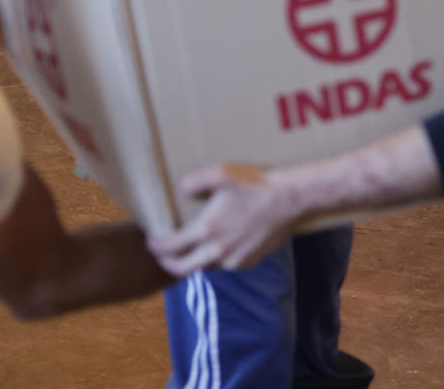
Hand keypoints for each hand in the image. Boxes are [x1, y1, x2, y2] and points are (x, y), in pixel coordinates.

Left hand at [149, 163, 300, 273]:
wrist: (291, 199)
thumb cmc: (256, 184)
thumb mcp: (222, 173)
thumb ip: (194, 181)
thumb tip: (180, 190)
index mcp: (207, 230)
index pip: (170, 248)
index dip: (156, 246)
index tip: (151, 239)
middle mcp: (218, 251)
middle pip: (181, 269)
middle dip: (167, 262)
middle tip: (161, 252)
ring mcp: (234, 261)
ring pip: (204, 267)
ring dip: (193, 259)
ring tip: (191, 246)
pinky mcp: (248, 262)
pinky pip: (224, 265)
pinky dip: (215, 258)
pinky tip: (219, 243)